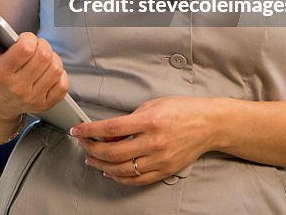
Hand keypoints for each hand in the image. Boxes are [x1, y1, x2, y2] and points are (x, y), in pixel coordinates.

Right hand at [0, 17, 68, 120]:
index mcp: (1, 73)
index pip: (26, 49)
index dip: (29, 38)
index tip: (24, 38)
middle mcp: (17, 88)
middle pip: (44, 57)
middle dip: (42, 45)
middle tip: (34, 45)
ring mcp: (32, 99)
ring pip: (56, 69)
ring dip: (52, 58)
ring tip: (42, 56)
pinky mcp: (45, 105)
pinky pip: (63, 85)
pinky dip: (59, 74)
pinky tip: (48, 71)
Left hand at [70, 96, 219, 185]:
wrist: (209, 124)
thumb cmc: (181, 110)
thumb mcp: (152, 105)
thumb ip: (129, 119)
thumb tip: (107, 132)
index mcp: (150, 121)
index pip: (111, 128)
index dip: (90, 131)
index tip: (77, 130)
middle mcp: (154, 142)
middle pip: (113, 152)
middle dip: (92, 149)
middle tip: (83, 145)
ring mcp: (160, 159)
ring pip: (122, 170)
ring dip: (102, 165)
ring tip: (92, 159)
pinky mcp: (165, 170)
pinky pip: (137, 180)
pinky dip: (120, 177)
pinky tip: (110, 171)